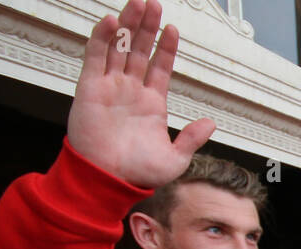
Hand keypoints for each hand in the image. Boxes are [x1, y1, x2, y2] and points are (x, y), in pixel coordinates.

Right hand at [66, 0, 215, 188]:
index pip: (160, 67)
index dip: (166, 47)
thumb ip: (192, 139)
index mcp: (151, 104)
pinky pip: (95, 56)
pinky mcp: (89, 87)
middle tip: (153, 3)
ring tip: (138, 3)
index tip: (173, 29)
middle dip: (147, 27)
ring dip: (127, 24)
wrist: (108, 180)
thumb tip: (210, 123)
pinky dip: (102, 38)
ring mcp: (110, 86)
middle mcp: (130, 91)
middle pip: (140, 50)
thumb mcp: (175, 160)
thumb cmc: (138, 174)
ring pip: (119, 47)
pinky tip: (111, 21)